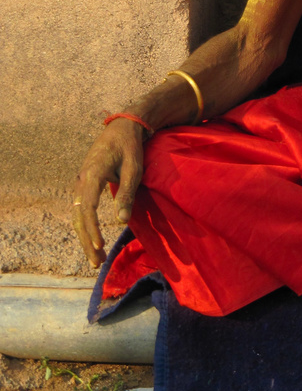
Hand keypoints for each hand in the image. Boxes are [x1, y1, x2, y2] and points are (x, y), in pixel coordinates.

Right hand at [72, 118, 144, 267]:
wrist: (121, 127)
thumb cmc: (130, 147)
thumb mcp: (134, 168)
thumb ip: (126, 193)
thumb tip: (120, 221)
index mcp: (92, 173)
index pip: (87, 207)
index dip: (92, 228)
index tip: (100, 244)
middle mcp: (81, 180)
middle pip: (79, 217)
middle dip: (87, 241)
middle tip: (97, 263)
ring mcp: (80, 183)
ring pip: (77, 216)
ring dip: (85, 238)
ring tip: (95, 260)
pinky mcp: (84, 187)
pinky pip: (81, 211)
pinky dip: (86, 228)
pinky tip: (93, 242)